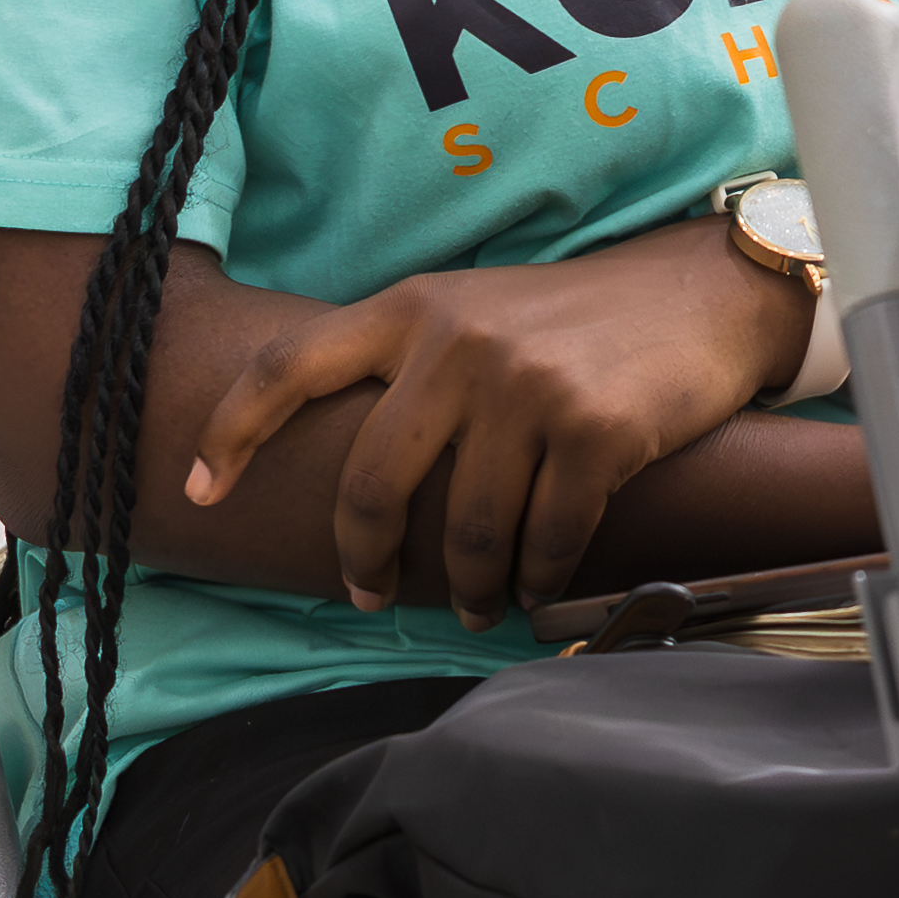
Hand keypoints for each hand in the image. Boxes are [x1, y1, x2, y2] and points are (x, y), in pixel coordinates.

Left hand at [183, 221, 809, 625]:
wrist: (700, 294)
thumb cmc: (575, 319)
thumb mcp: (474, 309)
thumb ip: (408, 364)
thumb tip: (343, 471)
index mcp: (411, 307)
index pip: (290, 364)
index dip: (231, 432)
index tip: (198, 491)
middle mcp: (458, 341)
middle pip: (373, 484)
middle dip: (365, 560)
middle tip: (370, 597)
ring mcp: (528, 386)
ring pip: (466, 527)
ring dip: (468, 585)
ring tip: (476, 603)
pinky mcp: (596, 429)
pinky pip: (546, 538)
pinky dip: (535, 579)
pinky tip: (533, 588)